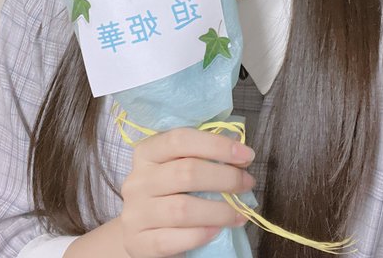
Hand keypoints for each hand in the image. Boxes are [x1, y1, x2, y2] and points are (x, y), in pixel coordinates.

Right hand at [120, 127, 255, 257]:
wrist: (139, 231)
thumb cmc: (168, 192)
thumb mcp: (176, 166)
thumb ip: (201, 156)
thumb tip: (239, 150)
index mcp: (147, 153)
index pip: (180, 139)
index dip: (217, 145)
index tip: (246, 155)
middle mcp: (137, 180)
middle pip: (186, 172)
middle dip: (225, 177)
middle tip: (247, 183)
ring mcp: (135, 213)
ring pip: (182, 209)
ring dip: (219, 210)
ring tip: (239, 212)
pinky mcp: (139, 243)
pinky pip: (173, 239)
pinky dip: (201, 234)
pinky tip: (217, 230)